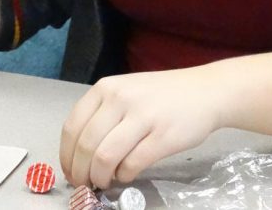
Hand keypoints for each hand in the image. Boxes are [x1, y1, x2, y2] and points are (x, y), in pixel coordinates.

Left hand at [59, 66, 223, 188]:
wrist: (205, 91)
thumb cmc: (163, 95)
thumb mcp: (125, 91)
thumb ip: (102, 115)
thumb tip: (79, 154)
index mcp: (106, 88)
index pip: (72, 127)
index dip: (66, 156)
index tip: (69, 171)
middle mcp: (120, 99)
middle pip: (86, 146)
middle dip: (80, 172)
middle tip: (85, 183)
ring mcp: (143, 116)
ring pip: (105, 157)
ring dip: (99, 177)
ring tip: (104, 181)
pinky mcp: (163, 136)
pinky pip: (132, 164)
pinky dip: (124, 176)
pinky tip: (126, 174)